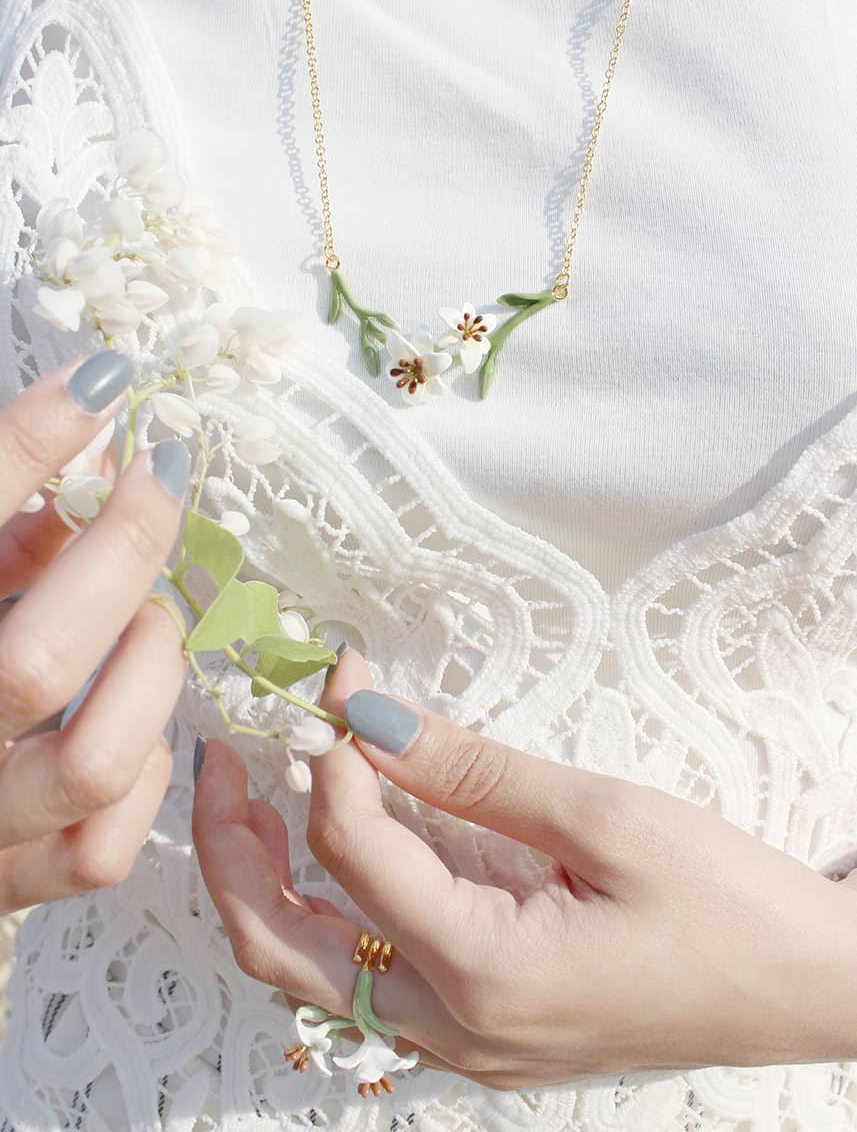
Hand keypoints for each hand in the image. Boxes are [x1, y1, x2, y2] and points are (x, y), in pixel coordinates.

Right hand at [0, 352, 188, 913]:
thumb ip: (0, 516)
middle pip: (36, 663)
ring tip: (150, 619)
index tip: (107, 384)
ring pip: (93, 763)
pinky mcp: (7, 884)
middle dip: (120, 562)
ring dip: (149, 673)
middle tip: (151, 494)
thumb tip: (92, 438)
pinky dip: (147, 773)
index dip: (29, 445)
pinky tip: (138, 721)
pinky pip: (102, 845)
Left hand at [193, 645, 856, 1089]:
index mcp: (484, 973)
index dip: (332, 753)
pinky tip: (335, 851)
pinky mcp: (481, 1029)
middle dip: (231, 848)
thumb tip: (365, 716)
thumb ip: (469, 769)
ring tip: (255, 799)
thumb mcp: (603, 817)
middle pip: (280, 946)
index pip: (351, 851)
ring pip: (310, 974)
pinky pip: (364, 979)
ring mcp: (463, 1041)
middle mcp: (454, 1026)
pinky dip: (325, 912)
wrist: (806, 988)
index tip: (339, 682)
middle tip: (223, 760)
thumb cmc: (726, 906)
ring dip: (266, 885)